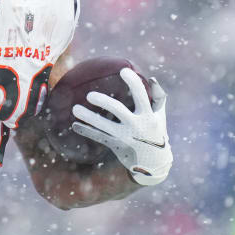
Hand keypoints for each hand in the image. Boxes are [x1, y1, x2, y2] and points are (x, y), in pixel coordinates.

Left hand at [71, 68, 172, 185]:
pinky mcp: (116, 145)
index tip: (123, 71)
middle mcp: (136, 126)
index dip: (133, 82)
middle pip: (118, 110)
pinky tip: (74, 125)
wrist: (154, 163)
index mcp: (148, 116)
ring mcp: (125, 137)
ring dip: (88, 117)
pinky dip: (86, 131)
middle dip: (103, 101)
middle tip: (90, 95)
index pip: (141, 95)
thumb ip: (159, 96)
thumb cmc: (156, 133)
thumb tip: (152, 78)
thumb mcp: (160, 116)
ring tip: (75, 108)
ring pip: (104, 126)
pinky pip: (99, 137)